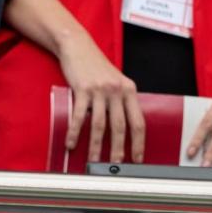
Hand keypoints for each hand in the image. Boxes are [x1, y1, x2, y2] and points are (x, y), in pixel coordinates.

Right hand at [55, 36, 142, 162]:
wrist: (78, 47)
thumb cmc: (97, 67)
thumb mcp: (117, 82)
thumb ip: (122, 101)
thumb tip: (126, 127)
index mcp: (130, 91)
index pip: (138, 121)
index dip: (139, 142)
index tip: (138, 158)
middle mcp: (117, 91)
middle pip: (121, 126)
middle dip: (120, 148)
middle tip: (117, 165)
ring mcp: (100, 90)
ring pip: (101, 124)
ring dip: (97, 145)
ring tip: (94, 160)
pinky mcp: (83, 89)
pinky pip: (80, 115)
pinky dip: (76, 132)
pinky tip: (72, 143)